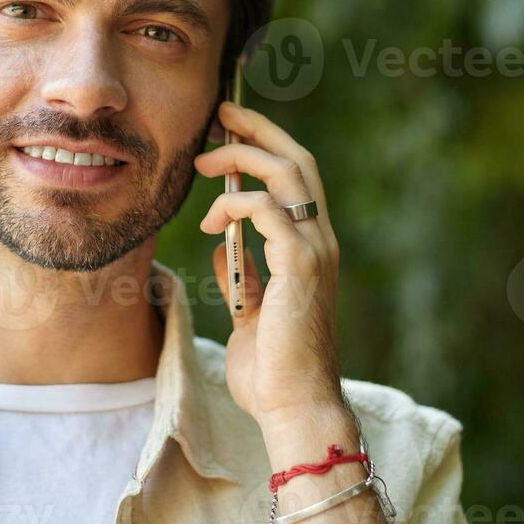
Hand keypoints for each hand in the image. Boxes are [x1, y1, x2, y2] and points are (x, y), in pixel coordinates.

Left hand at [195, 99, 345, 429]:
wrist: (293, 407)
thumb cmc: (273, 369)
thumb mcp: (249, 314)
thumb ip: (242, 276)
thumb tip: (222, 248)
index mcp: (311, 248)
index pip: (298, 177)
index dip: (267, 144)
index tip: (230, 128)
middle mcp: (320, 242)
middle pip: (298, 161)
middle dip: (258, 131)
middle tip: (220, 116)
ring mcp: (314, 251)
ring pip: (286, 175)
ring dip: (241, 160)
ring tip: (203, 162)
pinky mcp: (300, 266)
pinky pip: (267, 211)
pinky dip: (236, 205)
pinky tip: (212, 221)